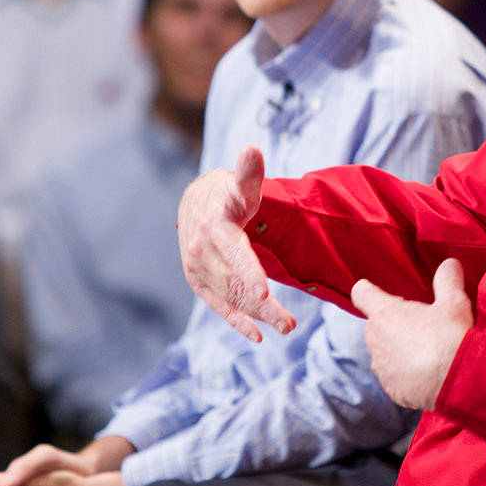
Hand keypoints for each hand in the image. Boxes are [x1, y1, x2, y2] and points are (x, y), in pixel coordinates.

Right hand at [177, 145, 295, 341]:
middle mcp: (201, 251)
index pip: (235, 252)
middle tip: (290, 324)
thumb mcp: (240, 183)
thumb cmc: (226, 193)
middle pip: (236, 283)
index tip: (264, 291)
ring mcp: (197, 269)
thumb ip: (249, 173)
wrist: (195, 203)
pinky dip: (237, 321)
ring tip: (286, 326)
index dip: (249, 272)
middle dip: (263, 305)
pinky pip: (218, 306)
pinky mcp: (198, 281)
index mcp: (214, 226)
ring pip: (231, 298)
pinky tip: (257, 335)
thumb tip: (252, 150)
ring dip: (257, 315)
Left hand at [350, 258, 473, 410]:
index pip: (361, 293)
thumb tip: (449, 263)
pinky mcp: (391, 389)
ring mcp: (381, 367)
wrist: (457, 382)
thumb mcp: (454, 302)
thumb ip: (447, 280)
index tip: (376, 292)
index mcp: (385, 314)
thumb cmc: (451, 337)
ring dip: (398, 350)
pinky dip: (406, 374)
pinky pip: (394, 377)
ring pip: (384, 352)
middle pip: (376, 324)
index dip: (368, 291)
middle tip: (421, 325)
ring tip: (427, 351)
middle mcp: (375, 340)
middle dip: (393, 323)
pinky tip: (427, 373)